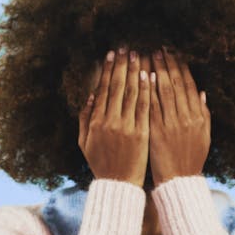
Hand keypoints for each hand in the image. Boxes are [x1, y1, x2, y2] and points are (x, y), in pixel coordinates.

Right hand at [78, 47, 150, 187]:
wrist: (118, 186)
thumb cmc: (101, 164)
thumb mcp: (85, 142)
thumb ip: (85, 118)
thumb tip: (91, 96)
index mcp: (95, 122)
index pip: (102, 89)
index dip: (107, 70)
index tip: (111, 55)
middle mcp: (109, 122)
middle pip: (116, 87)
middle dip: (121, 65)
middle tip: (126, 48)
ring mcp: (126, 127)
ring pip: (130, 93)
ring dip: (134, 72)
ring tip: (138, 55)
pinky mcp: (141, 133)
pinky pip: (144, 107)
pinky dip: (146, 90)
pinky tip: (149, 76)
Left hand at [149, 45, 210, 186]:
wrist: (180, 182)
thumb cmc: (191, 159)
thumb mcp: (204, 135)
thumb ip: (204, 113)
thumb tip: (202, 92)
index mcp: (199, 116)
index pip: (190, 85)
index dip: (182, 67)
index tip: (174, 52)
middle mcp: (187, 118)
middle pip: (177, 84)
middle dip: (168, 64)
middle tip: (159, 47)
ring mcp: (171, 124)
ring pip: (165, 91)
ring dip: (157, 71)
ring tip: (149, 55)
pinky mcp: (156, 132)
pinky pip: (152, 106)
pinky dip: (149, 90)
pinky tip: (144, 76)